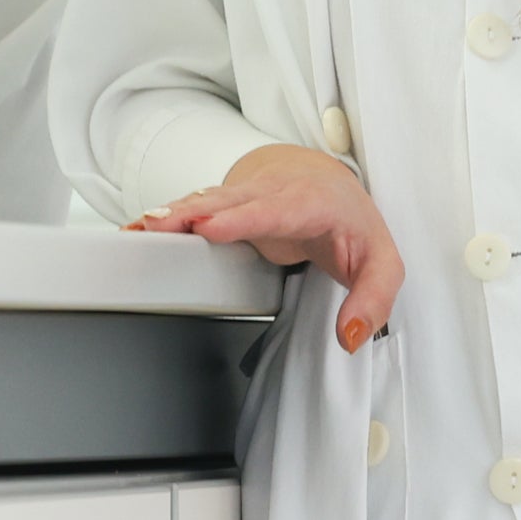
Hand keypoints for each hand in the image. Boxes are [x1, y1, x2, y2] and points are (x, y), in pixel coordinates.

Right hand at [135, 143, 403, 350]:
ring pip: (206, 201)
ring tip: (140, 227)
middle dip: (193, 212)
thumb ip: (373, 300)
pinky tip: (138, 228)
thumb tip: (350, 336)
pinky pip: (193, 209)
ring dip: (172, 213)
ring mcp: (245, 196)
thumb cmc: (352, 225)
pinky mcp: (224, 205)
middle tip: (159, 224)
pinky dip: (165, 218)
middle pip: (230, 202)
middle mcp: (273, 193)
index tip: (210, 228)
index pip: (277, 210)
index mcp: (312, 204)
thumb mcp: (381, 264)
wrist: (328, 183)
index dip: (242, 218)